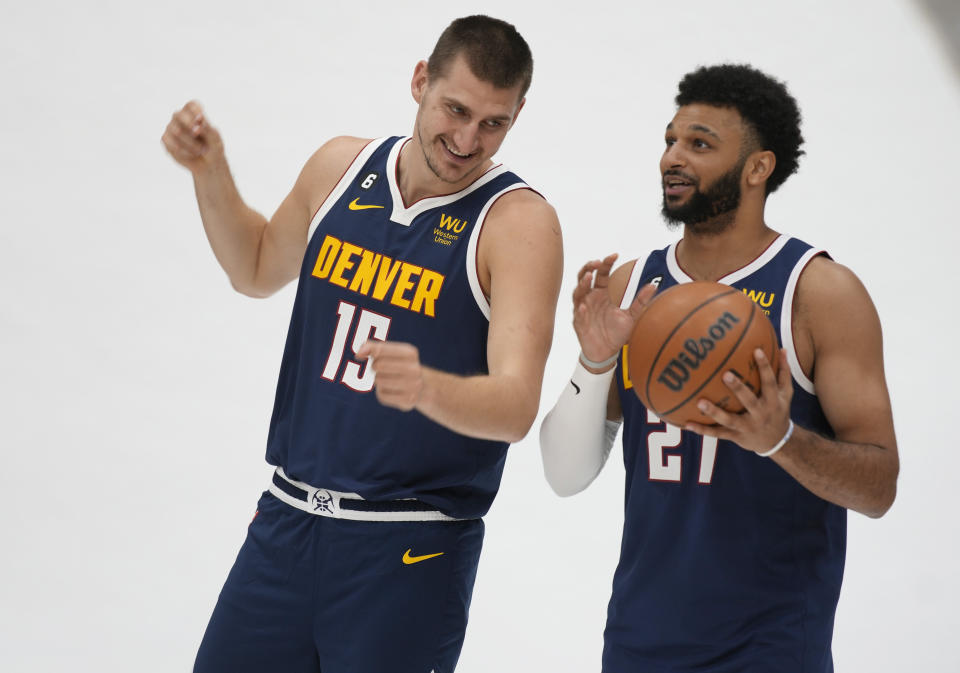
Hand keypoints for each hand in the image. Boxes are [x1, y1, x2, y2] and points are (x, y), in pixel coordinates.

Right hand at [161, 100, 223, 172]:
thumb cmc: (213, 147)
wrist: (208, 163)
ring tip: (201, 150)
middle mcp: (180, 117)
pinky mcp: (166, 139)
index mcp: (194, 112)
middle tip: (198, 135)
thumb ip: (208, 128)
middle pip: (178, 115)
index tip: (201, 119)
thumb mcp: (215, 138)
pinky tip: (191, 154)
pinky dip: (183, 151)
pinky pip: (171, 143)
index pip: (191, 105)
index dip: (195, 111)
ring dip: (191, 143)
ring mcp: (171, 127)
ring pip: (176, 131)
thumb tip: (200, 119)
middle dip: (190, 126)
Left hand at [355, 340, 423, 410]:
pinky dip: (382, 392)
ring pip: (379, 381)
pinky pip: (382, 396)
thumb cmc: (398, 364)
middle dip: (375, 367)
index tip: (366, 355)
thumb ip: (371, 347)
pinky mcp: (408, 401)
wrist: (420, 385)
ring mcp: (413, 386)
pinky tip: (391, 390)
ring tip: (388, 379)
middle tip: (382, 369)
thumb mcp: (388, 351)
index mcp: (410, 353)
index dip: (370, 353)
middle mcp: (414, 369)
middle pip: (378, 366)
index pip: (379, 350)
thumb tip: (358, 354)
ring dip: (378, 380)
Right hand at [573, 254, 655, 369]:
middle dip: (589, 268)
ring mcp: (583, 308)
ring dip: (582, 284)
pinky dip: (581, 310)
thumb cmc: (617, 332)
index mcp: (602, 292)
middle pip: (585, 277)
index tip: (614, 255)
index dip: (606, 263)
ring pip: (578, 292)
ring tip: (588, 278)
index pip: (601, 273)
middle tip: (596, 263)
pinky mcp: (579, 322)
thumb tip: (654, 285)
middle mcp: (590, 297)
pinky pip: (578, 314)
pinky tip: (584, 306)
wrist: (607, 352)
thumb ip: (641, 300)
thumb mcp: (632, 316)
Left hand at [686, 349, 793, 453]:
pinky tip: (686, 423)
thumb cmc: (778, 410)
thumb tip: (783, 349)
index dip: (765, 367)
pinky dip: (702, 430)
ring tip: (699, 402)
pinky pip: (717, 433)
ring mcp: (746, 427)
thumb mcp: (786, 394)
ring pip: (729, 420)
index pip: (769, 381)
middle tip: (725, 374)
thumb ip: (783, 372)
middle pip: (749, 400)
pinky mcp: (735, 436)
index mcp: (773, 401)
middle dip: (738, 388)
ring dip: (714, 412)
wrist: (778, 442)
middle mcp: (760, 414)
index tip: (756, 350)